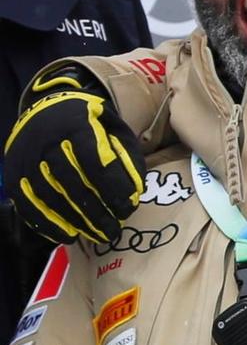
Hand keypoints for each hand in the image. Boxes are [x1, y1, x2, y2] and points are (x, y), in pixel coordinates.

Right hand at [7, 66, 141, 247]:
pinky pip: (27, 203)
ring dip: (75, 221)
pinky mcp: (13, 174)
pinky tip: (68, 235)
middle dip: (96, 212)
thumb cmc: (89, 123)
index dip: (113, 189)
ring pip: (50, 196)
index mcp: (76, 125)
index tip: (127, 209)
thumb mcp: (113, 128)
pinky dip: (47, 224)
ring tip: (98, 236)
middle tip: (114, 231)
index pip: (95, 162)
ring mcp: (26, 159)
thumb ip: (126, 156)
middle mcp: (46, 142)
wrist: (46, 109)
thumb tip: (134, 193)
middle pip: (72, 183)